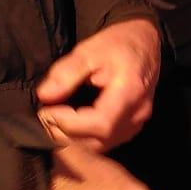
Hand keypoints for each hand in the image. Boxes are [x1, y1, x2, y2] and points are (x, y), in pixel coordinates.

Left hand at [36, 18, 161, 152]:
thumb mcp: (90, 50)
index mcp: (130, 92)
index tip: (46, 111)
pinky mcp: (131, 127)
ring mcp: (136, 123)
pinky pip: (104, 143)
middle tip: (44, 115)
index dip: (69, 123)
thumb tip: (45, 96)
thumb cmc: (120, 43)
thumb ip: (67, 72)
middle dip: (65, 133)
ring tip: (54, 120)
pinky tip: (70, 125)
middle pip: (98, 140)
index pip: (100, 123)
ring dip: (72, 139)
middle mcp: (136, 113)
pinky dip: (83, 139)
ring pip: (100, 146)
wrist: (145, 43)